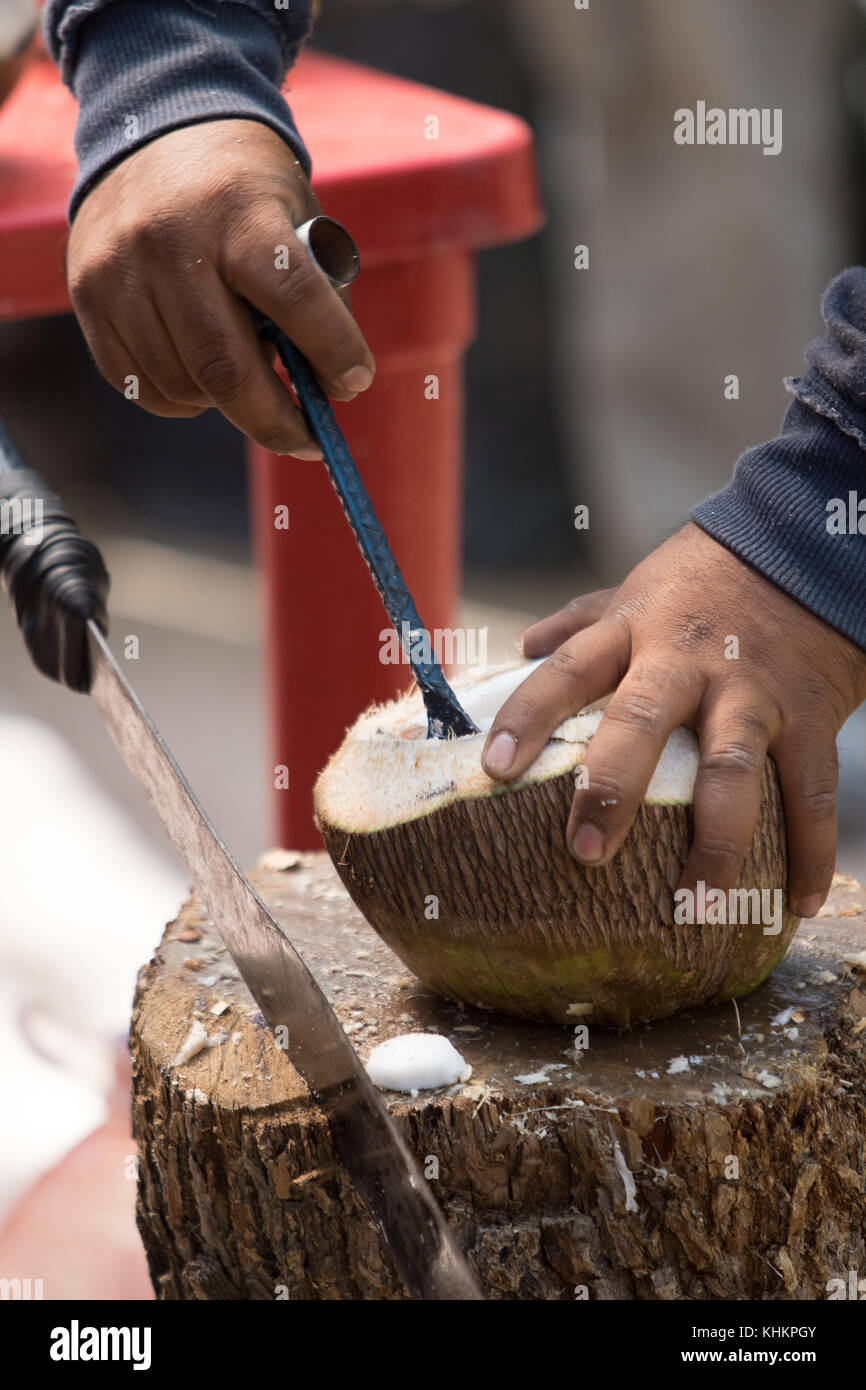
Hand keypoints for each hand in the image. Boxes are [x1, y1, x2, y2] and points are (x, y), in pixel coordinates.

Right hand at [66, 120, 375, 455]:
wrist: (153, 127)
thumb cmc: (242, 188)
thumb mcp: (296, 215)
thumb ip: (319, 295)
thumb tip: (332, 385)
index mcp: (236, 210)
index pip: (294, 297)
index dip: (332, 352)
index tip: (354, 383)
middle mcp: (168, 239)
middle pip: (226, 367)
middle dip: (277, 420)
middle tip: (308, 440)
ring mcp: (119, 270)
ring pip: (183, 385)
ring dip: (228, 404)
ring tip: (249, 379)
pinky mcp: (87, 294)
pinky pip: (139, 384)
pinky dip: (182, 399)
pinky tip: (203, 379)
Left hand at [482, 523, 865, 915]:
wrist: (806, 552)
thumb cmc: (703, 582)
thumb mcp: (636, 588)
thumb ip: (580, 619)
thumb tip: (520, 647)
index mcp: (632, 630)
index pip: (567, 670)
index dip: (529, 715)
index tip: (494, 767)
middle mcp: (686, 659)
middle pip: (642, 719)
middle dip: (614, 787)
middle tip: (587, 853)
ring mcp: (751, 690)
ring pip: (730, 768)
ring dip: (717, 842)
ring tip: (695, 908)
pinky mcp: (809, 715)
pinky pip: (812, 789)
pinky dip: (811, 849)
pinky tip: (798, 904)